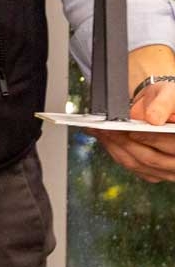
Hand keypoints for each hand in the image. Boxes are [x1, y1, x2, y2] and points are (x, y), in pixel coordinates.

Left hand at [89, 44, 174, 181]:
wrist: (160, 107)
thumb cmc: (167, 101)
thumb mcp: (169, 94)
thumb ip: (163, 104)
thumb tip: (153, 118)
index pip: (172, 146)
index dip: (151, 140)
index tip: (131, 132)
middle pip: (151, 159)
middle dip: (125, 143)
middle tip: (106, 129)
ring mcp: (167, 169)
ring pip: (139, 165)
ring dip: (116, 148)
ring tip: (99, 131)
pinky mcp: (154, 172)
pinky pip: (133, 167)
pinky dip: (116, 152)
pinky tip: (105, 139)